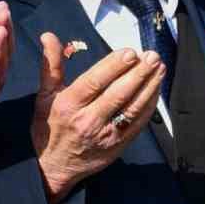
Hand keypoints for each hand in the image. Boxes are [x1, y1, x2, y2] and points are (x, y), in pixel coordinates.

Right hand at [31, 34, 164, 203]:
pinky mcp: (118, 145)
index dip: (114, 66)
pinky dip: (149, 105)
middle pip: (118, 94)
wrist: (53, 167)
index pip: (95, 82)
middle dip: (138, 73)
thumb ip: (51, 65)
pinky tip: (156, 89)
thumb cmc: (49, 127)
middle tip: (152, 56)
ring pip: (132, 108)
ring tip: (159, 68)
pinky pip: (138, 123)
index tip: (130, 52)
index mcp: (69, 105)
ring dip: (149, 86)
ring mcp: (105, 135)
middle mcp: (87, 120)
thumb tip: (48, 36)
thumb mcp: (44, 96)